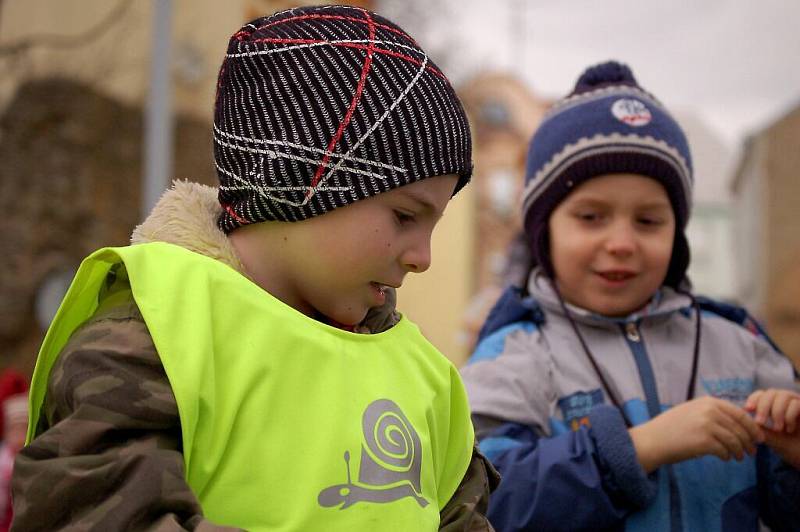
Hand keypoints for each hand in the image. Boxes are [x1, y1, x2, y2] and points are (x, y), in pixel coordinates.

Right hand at [629, 396, 764, 472]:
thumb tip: (736, 424)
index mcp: (708, 401)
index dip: (752, 427)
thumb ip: (711, 413)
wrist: (652, 439)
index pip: (740, 413)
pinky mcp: (704, 441)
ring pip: (735, 440)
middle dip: (749, 441)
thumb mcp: (691, 411)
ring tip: (738, 457)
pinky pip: (725, 451)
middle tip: (751, 451)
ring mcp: (707, 425)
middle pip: (740, 428)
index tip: (757, 437)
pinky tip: (725, 458)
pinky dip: (727, 456)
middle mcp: (710, 411)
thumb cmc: (670, 427)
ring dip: (739, 451)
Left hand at [744, 388, 799, 431]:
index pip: (762, 394)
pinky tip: (789, 429)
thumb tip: (741, 416)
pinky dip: (789, 415)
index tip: (748, 409)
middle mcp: (787, 402)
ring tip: (778, 429)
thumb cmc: (788, 447)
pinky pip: (796, 404)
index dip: (754, 399)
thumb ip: (758, 427)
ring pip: (783, 395)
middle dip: (763, 407)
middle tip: (760, 422)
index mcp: (775, 405)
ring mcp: (799, 403)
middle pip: (771, 392)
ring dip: (777, 412)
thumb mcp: (769, 436)